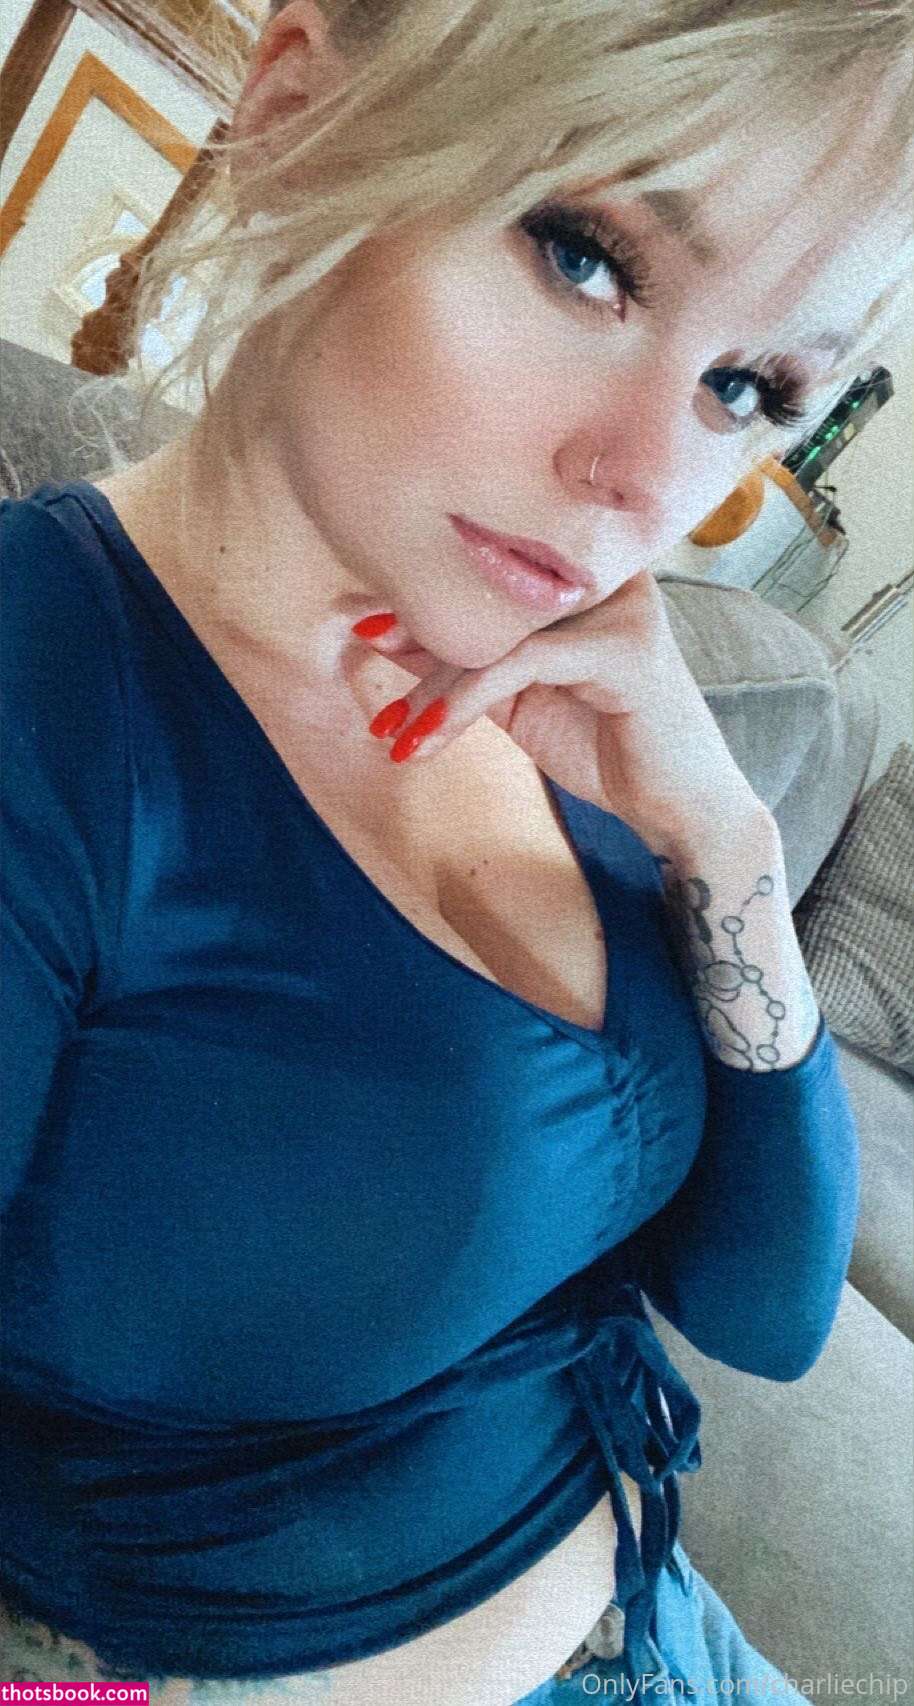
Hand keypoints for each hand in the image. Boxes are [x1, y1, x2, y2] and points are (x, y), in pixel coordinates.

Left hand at [350, 570, 766, 860]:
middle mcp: (606, 573)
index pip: (490, 568)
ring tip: (391, 731)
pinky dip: (463, 702)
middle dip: (417, 639)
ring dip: (432, 687)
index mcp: (583, 571)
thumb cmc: (604, 746)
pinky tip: (425, 739)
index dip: (423, 594)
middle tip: (367, 682)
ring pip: (498, 629)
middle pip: (489, 593)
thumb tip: (377, 628)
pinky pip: (521, 663)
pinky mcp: (625, 647)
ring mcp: (621, 605)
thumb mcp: (514, 698)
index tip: (363, 627)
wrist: (679, 809)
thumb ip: (459, 660)